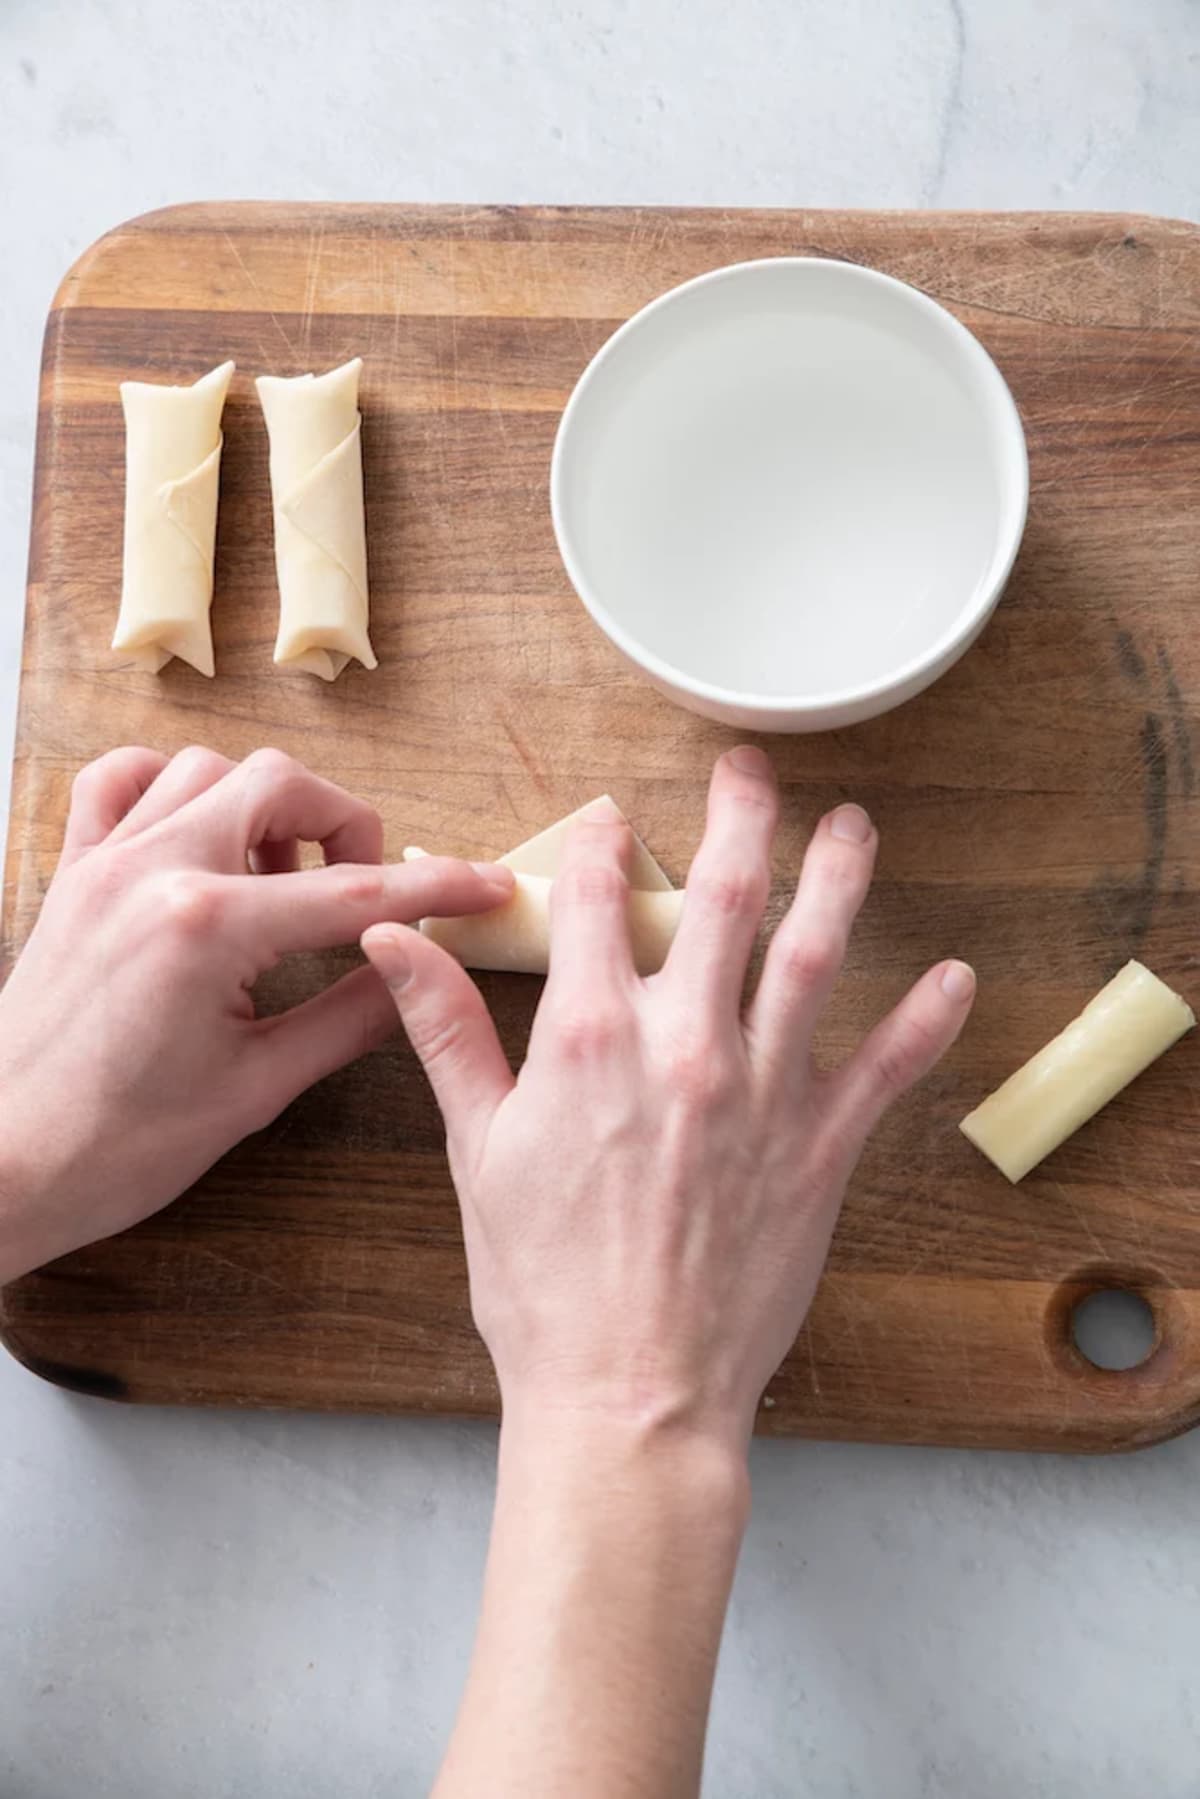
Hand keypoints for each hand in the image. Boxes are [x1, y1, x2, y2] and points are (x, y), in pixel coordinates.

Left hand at [0, 745, 512, 1280]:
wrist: (5, 1166)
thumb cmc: (116, 1145)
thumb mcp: (257, 1088)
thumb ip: (348, 1018)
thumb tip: (410, 975)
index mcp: (206, 928)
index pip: (352, 894)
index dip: (434, 889)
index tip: (484, 884)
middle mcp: (153, 871)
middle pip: (281, 786)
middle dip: (345, 825)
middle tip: (364, 890)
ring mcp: (104, 863)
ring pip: (207, 770)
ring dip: (265, 806)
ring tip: (283, 876)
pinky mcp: (73, 875)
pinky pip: (120, 781)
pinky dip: (171, 786)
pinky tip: (199, 838)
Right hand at [365, 745, 974, 1452]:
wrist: (627, 1396)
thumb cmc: (542, 1284)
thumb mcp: (477, 1149)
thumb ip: (445, 1030)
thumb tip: (393, 941)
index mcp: (589, 1040)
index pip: (594, 901)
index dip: (600, 845)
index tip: (609, 820)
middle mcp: (684, 1046)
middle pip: (722, 895)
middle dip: (740, 816)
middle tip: (752, 770)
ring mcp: (763, 1093)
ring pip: (813, 953)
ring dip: (838, 877)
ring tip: (854, 826)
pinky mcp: (822, 1149)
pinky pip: (889, 1067)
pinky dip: (926, 1019)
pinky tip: (954, 977)